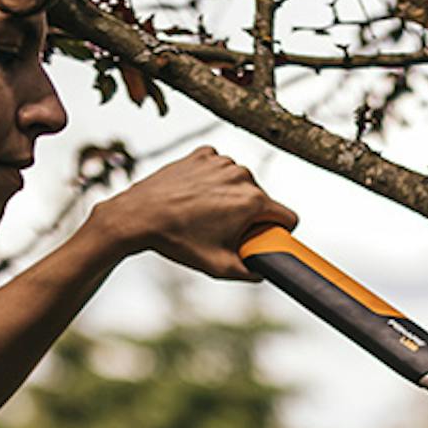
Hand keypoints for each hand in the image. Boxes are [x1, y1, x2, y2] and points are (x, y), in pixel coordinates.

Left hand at [93, 146, 297, 280]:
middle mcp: (241, 176)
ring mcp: (220, 162)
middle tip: (225, 231)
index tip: (263, 238)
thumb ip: (250, 272)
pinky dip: (214, 180)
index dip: (280, 232)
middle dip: (250, 215)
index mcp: (252, 201)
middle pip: (262, 200)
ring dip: (232, 196)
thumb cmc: (177, 241)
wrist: (139, 215)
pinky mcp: (202, 155)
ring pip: (242, 183)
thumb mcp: (219, 267)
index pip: (288, 217)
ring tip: (207, 213)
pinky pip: (221, 168)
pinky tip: (198, 194)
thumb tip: (263, 272)